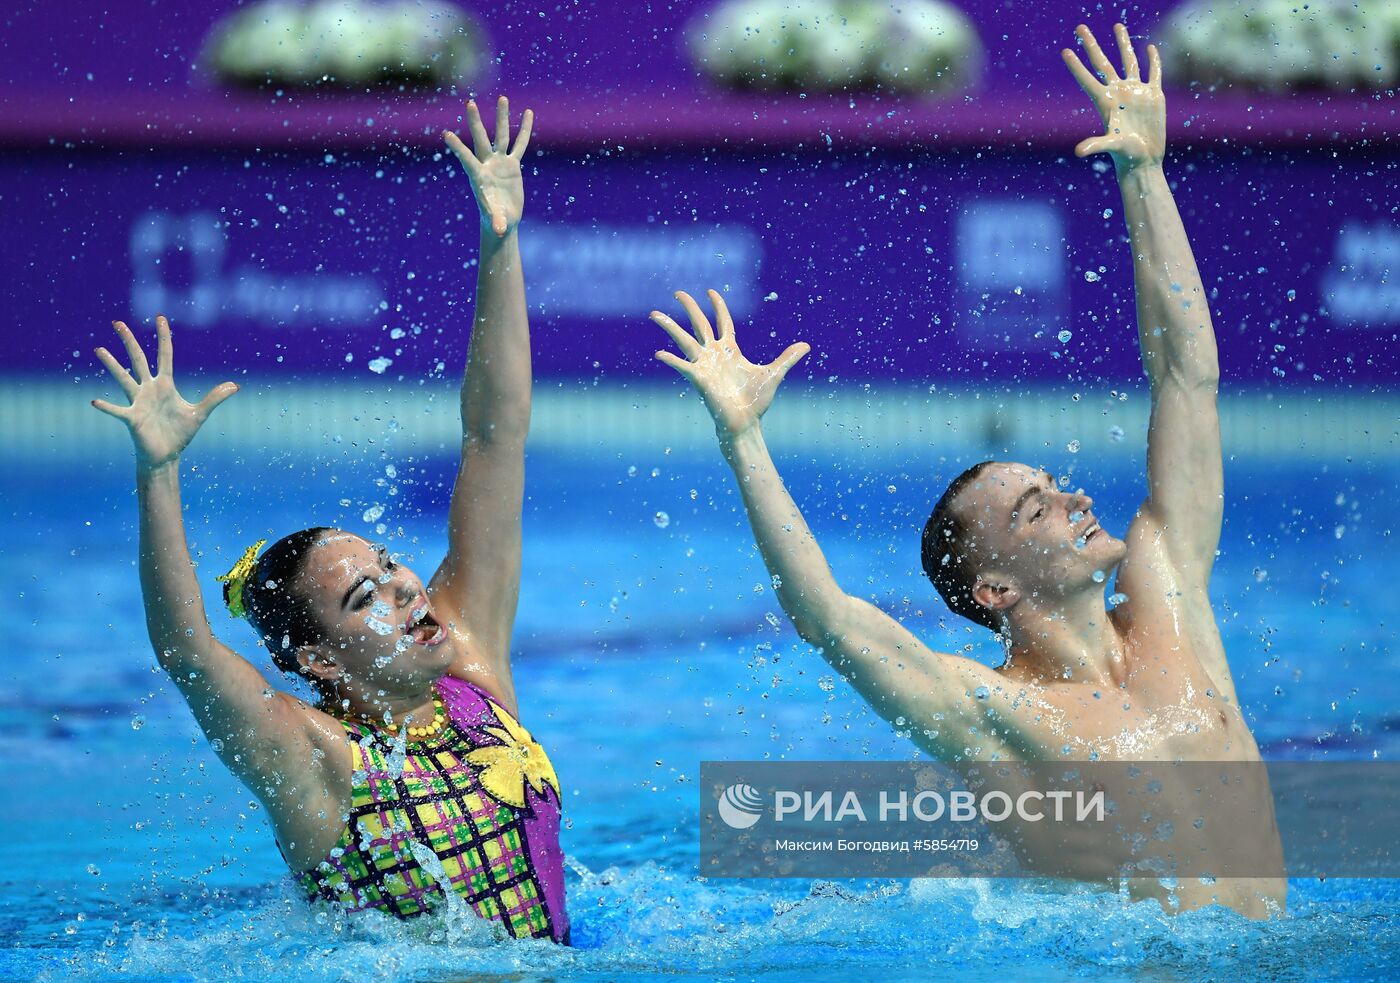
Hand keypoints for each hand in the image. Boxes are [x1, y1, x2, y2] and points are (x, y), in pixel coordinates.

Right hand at [92, 316, 237, 471]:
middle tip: (117, 322)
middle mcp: (149, 389)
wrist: (167, 456)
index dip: (164, 337)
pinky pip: (118, 410)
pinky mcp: (132, 419)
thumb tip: (235, 385)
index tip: (160, 318)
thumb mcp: (200, 413)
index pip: (164, 355)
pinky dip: (107, 407)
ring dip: (112, 365)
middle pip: (138, 359)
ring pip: (123, 378)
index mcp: (166, 385)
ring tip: (99, 349)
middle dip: (129, 341)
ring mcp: (138, 402)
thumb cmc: (180, 434)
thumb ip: (215, 398)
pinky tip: (95, 401)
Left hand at [443, 96, 532, 237]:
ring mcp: (500, 162)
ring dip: (502, 117)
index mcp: (479, 176)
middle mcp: (487, 165)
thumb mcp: (497, 221)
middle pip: (481, 139)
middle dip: (475, 122)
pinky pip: (519, 144)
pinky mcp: (512, 165)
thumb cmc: (495, 221)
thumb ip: (497, 222)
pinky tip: (528, 113)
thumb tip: (500, 231)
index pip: (466, 159)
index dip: (457, 148)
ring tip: (503, 97)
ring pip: (501, 135)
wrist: (502, 219)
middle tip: (469, 103)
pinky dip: (524, 129)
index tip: (445, 134)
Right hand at [650, 290, 808, 441]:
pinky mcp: (699, 379)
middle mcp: (714, 355)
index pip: (722, 322)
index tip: (711, 291)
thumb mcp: (774, 374)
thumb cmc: (756, 402)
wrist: (746, 423)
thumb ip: (787, 358)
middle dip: (690, 307)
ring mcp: (704, 366)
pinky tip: (659, 353)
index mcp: (730, 350)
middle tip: (678, 292)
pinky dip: (671, 360)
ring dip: (669, 327)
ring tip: (654, 313)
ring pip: (685, 340)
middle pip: (700, 324)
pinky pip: (682, 366)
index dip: (718, 306)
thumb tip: (806, 345)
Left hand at [1062, 23, 1164, 172]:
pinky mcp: (1154, 96)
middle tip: (1079, 27)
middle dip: (1091, 45)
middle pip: (1102, 63)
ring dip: (1123, 43)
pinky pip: (1153, 73)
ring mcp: (1135, 92)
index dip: (1076, 66)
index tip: (1065, 50)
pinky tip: (1150, 47)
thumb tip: (1078, 152)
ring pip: (1128, 60)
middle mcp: (1118, 93)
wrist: (1144, 160)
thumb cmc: (1125, 155)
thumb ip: (1096, 145)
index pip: (1087, 79)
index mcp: (1105, 102)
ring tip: (1117, 25)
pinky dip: (1153, 60)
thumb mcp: (1111, 146)